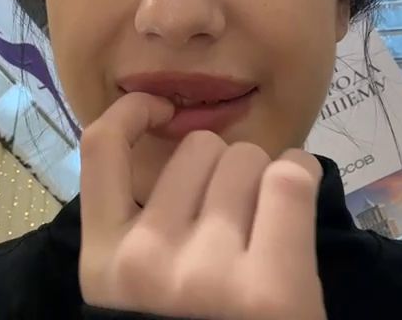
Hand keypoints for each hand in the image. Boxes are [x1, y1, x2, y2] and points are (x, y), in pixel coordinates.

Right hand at [78, 92, 325, 319]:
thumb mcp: (146, 288)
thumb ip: (146, 225)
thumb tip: (182, 133)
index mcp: (103, 267)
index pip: (100, 148)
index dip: (133, 113)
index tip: (159, 112)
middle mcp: (145, 264)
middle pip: (197, 148)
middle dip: (224, 167)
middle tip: (238, 217)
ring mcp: (204, 275)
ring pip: (245, 159)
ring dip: (263, 178)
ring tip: (267, 225)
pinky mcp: (269, 288)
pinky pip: (289, 179)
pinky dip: (300, 175)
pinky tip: (299, 194)